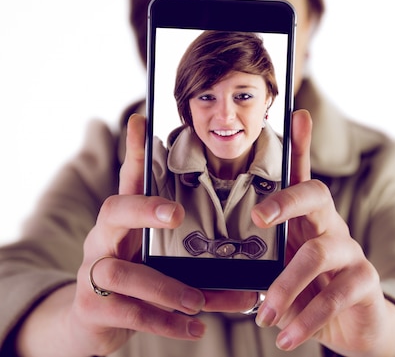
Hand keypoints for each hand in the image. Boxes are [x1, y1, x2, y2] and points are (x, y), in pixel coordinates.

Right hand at [17, 114, 257, 356]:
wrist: (96, 324)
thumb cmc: (139, 281)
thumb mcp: (161, 257)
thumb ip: (193, 249)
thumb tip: (246, 248)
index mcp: (124, 222)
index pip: (128, 180)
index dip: (135, 151)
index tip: (142, 120)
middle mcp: (104, 240)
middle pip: (112, 211)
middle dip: (144, 209)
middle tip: (176, 214)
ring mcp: (93, 273)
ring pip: (122, 272)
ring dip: (165, 286)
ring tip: (198, 300)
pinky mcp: (93, 308)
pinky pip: (129, 314)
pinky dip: (166, 324)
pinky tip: (196, 328)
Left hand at [251, 110, 394, 356]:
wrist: (351, 328)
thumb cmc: (310, 292)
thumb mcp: (283, 271)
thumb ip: (262, 257)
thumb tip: (221, 252)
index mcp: (307, 221)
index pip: (303, 177)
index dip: (302, 145)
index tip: (298, 114)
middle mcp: (331, 227)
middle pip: (317, 195)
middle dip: (286, 199)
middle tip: (258, 218)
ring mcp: (351, 252)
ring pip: (320, 253)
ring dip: (287, 286)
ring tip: (265, 316)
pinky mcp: (365, 282)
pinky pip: (336, 294)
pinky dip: (307, 318)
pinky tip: (287, 338)